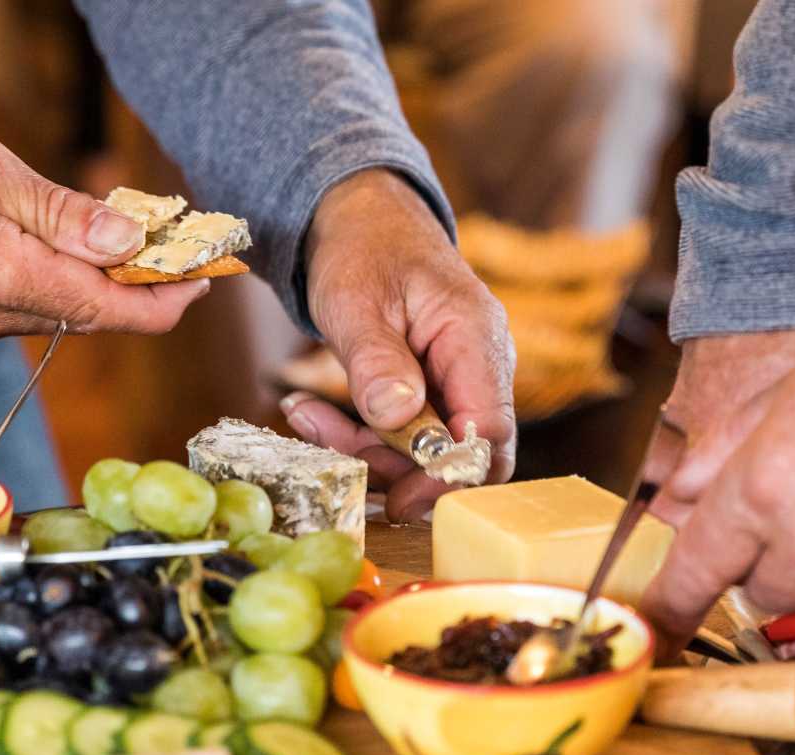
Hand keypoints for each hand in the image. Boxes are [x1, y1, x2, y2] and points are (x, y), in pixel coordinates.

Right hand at [0, 108, 208, 348]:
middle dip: (135, 285)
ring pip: (56, 314)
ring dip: (91, 282)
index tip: (202, 279)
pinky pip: (21, 312)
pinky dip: (51, 284)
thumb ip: (58, 212)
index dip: (162, 302)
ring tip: (114, 235)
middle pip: (87, 315)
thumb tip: (127, 241)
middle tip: (172, 244)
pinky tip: (53, 247)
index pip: (103, 310)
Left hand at [280, 169, 516, 521]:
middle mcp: (480, 364)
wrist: (361, 215)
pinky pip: (406, 431)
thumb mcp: (357, 300)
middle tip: (334, 452)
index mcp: (476, 338)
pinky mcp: (431, 387)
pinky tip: (313, 412)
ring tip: (305, 417)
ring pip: (428, 449)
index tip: (398, 499)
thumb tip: (397, 416)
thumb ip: (377, 359)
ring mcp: (458, 377)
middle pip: (461, 452)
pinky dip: (361, 433)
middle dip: (397, 468)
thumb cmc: (363, 245)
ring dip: (367, 449)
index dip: (449, 476)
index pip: (489, 433)